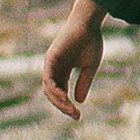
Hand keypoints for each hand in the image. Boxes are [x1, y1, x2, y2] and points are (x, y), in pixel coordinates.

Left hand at [41, 0, 107, 121]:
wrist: (88, 23)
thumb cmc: (91, 41)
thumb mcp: (90, 67)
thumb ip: (84, 83)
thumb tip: (79, 101)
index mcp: (63, 70)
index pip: (61, 93)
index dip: (67, 106)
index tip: (78, 116)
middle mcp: (55, 68)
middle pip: (53, 94)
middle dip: (63, 106)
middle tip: (75, 115)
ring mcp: (51, 64)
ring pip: (49, 89)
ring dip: (59, 101)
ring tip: (70, 108)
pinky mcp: (50, 58)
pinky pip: (48, 79)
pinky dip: (54, 90)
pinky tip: (64, 97)